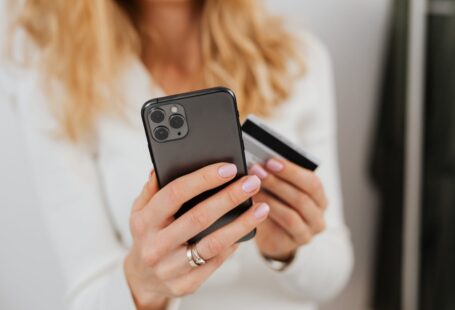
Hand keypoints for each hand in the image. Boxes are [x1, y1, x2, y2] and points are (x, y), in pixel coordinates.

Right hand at [124, 163, 268, 308]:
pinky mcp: (187, 284)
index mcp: (144, 222)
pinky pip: (216, 261)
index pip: (175, 194)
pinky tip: (247, 229)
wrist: (143, 278)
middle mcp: (156, 245)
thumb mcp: (140, 210)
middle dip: (229, 197)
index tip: (228, 169)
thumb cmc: (148, 236)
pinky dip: (234, 244)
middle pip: (199, 217)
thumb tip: (162, 168)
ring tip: (261, 208)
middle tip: (251, 183)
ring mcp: (171, 268)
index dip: (203, 179)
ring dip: (241, 224)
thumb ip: (152, 188)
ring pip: (213, 243)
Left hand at [250, 158, 327, 260]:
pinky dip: (269, 214)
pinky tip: (255, 207)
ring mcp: (309, 231)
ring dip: (270, 199)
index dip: (291, 171)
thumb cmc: (275, 204)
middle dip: (277, 182)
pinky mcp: (295, 243)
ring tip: (252, 188)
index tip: (270, 161)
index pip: (311, 181)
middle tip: (257, 171)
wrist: (271, 235)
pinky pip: (283, 229)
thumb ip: (276, 175)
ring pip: (292, 214)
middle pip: (302, 197)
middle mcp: (318, 214)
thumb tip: (261, 162)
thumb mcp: (278, 189)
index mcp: (318, 196)